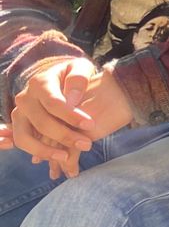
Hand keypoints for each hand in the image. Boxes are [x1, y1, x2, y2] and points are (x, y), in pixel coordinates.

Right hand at [9, 58, 131, 177]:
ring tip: (67, 157)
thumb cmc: (73, 75)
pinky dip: (36, 152)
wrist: (58, 78)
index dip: (71, 116)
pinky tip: (55, 158)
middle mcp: (25, 98)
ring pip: (25, 137)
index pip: (54, 103)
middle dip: (65, 136)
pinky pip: (22, 143)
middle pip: (41, 123)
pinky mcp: (19, 125)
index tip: (91, 125)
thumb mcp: (80, 68)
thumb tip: (73, 99)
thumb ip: (78, 78)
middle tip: (87, 145)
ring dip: (46, 150)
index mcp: (40, 82)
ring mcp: (19, 113)